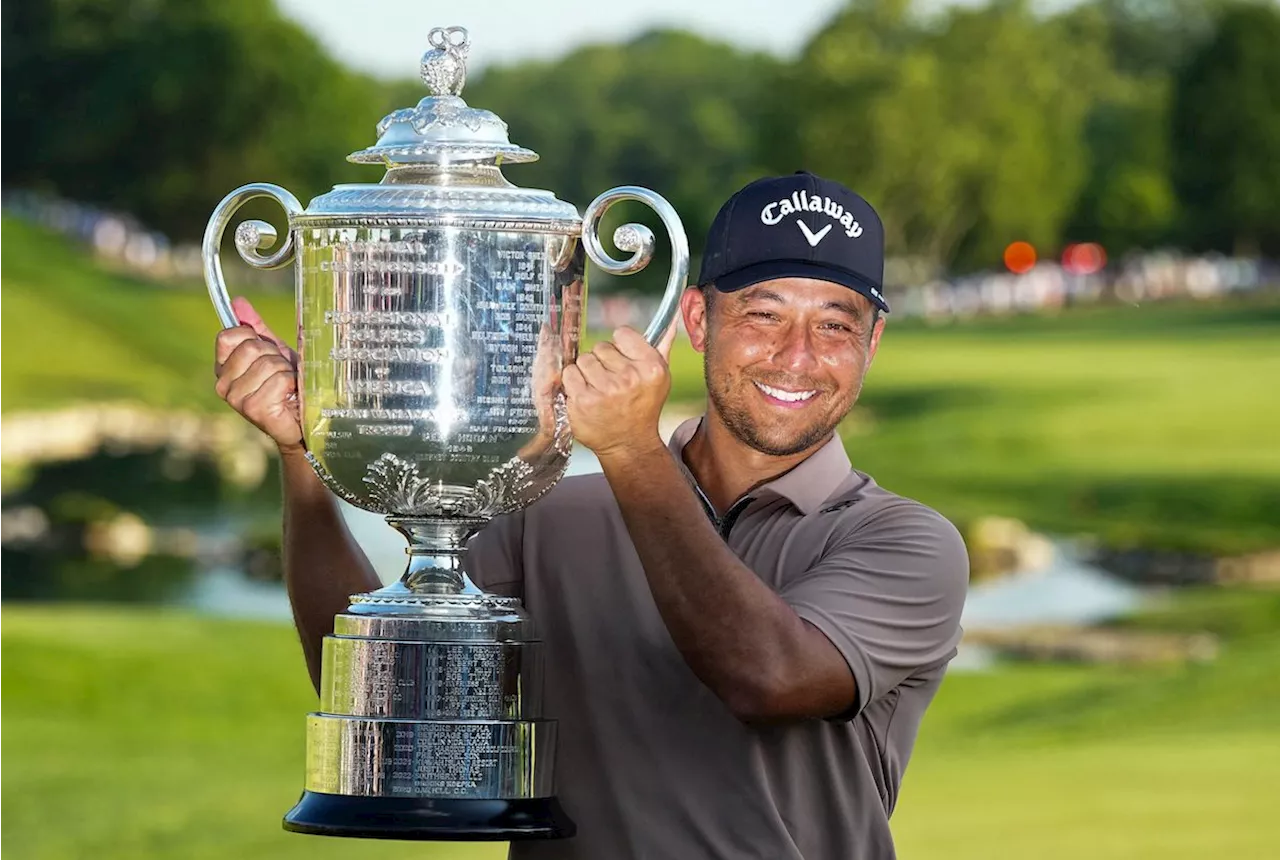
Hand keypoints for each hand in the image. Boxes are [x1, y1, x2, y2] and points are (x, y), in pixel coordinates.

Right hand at [214, 296, 303, 454]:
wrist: (302, 421)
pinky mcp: (254, 409)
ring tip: (288, 387)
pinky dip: (292, 384)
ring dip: (287, 372)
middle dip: (275, 356)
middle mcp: (223, 384)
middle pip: (251, 347)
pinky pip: (279, 380)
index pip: (228, 336)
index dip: (253, 338)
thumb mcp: (273, 352)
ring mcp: (236, 399)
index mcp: (223, 369)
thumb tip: (238, 301)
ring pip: (268, 364)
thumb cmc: (288, 387)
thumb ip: (256, 329)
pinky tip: (290, 397)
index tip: (267, 352)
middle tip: (282, 373)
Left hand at [563, 322, 677, 460]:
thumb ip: (662, 345)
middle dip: (603, 361)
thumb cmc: (643, 408)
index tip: (622, 360)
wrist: (629, 444)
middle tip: (610, 380)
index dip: (620, 347)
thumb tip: (672, 319)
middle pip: (600, 346)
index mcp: (651, 367)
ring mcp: (604, 390)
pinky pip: (569, 374)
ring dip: (587, 372)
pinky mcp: (582, 401)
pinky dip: (574, 383)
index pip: (622, 333)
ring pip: (583, 359)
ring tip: (598, 389)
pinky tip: (586, 395)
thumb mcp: (660, 378)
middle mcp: (629, 378)